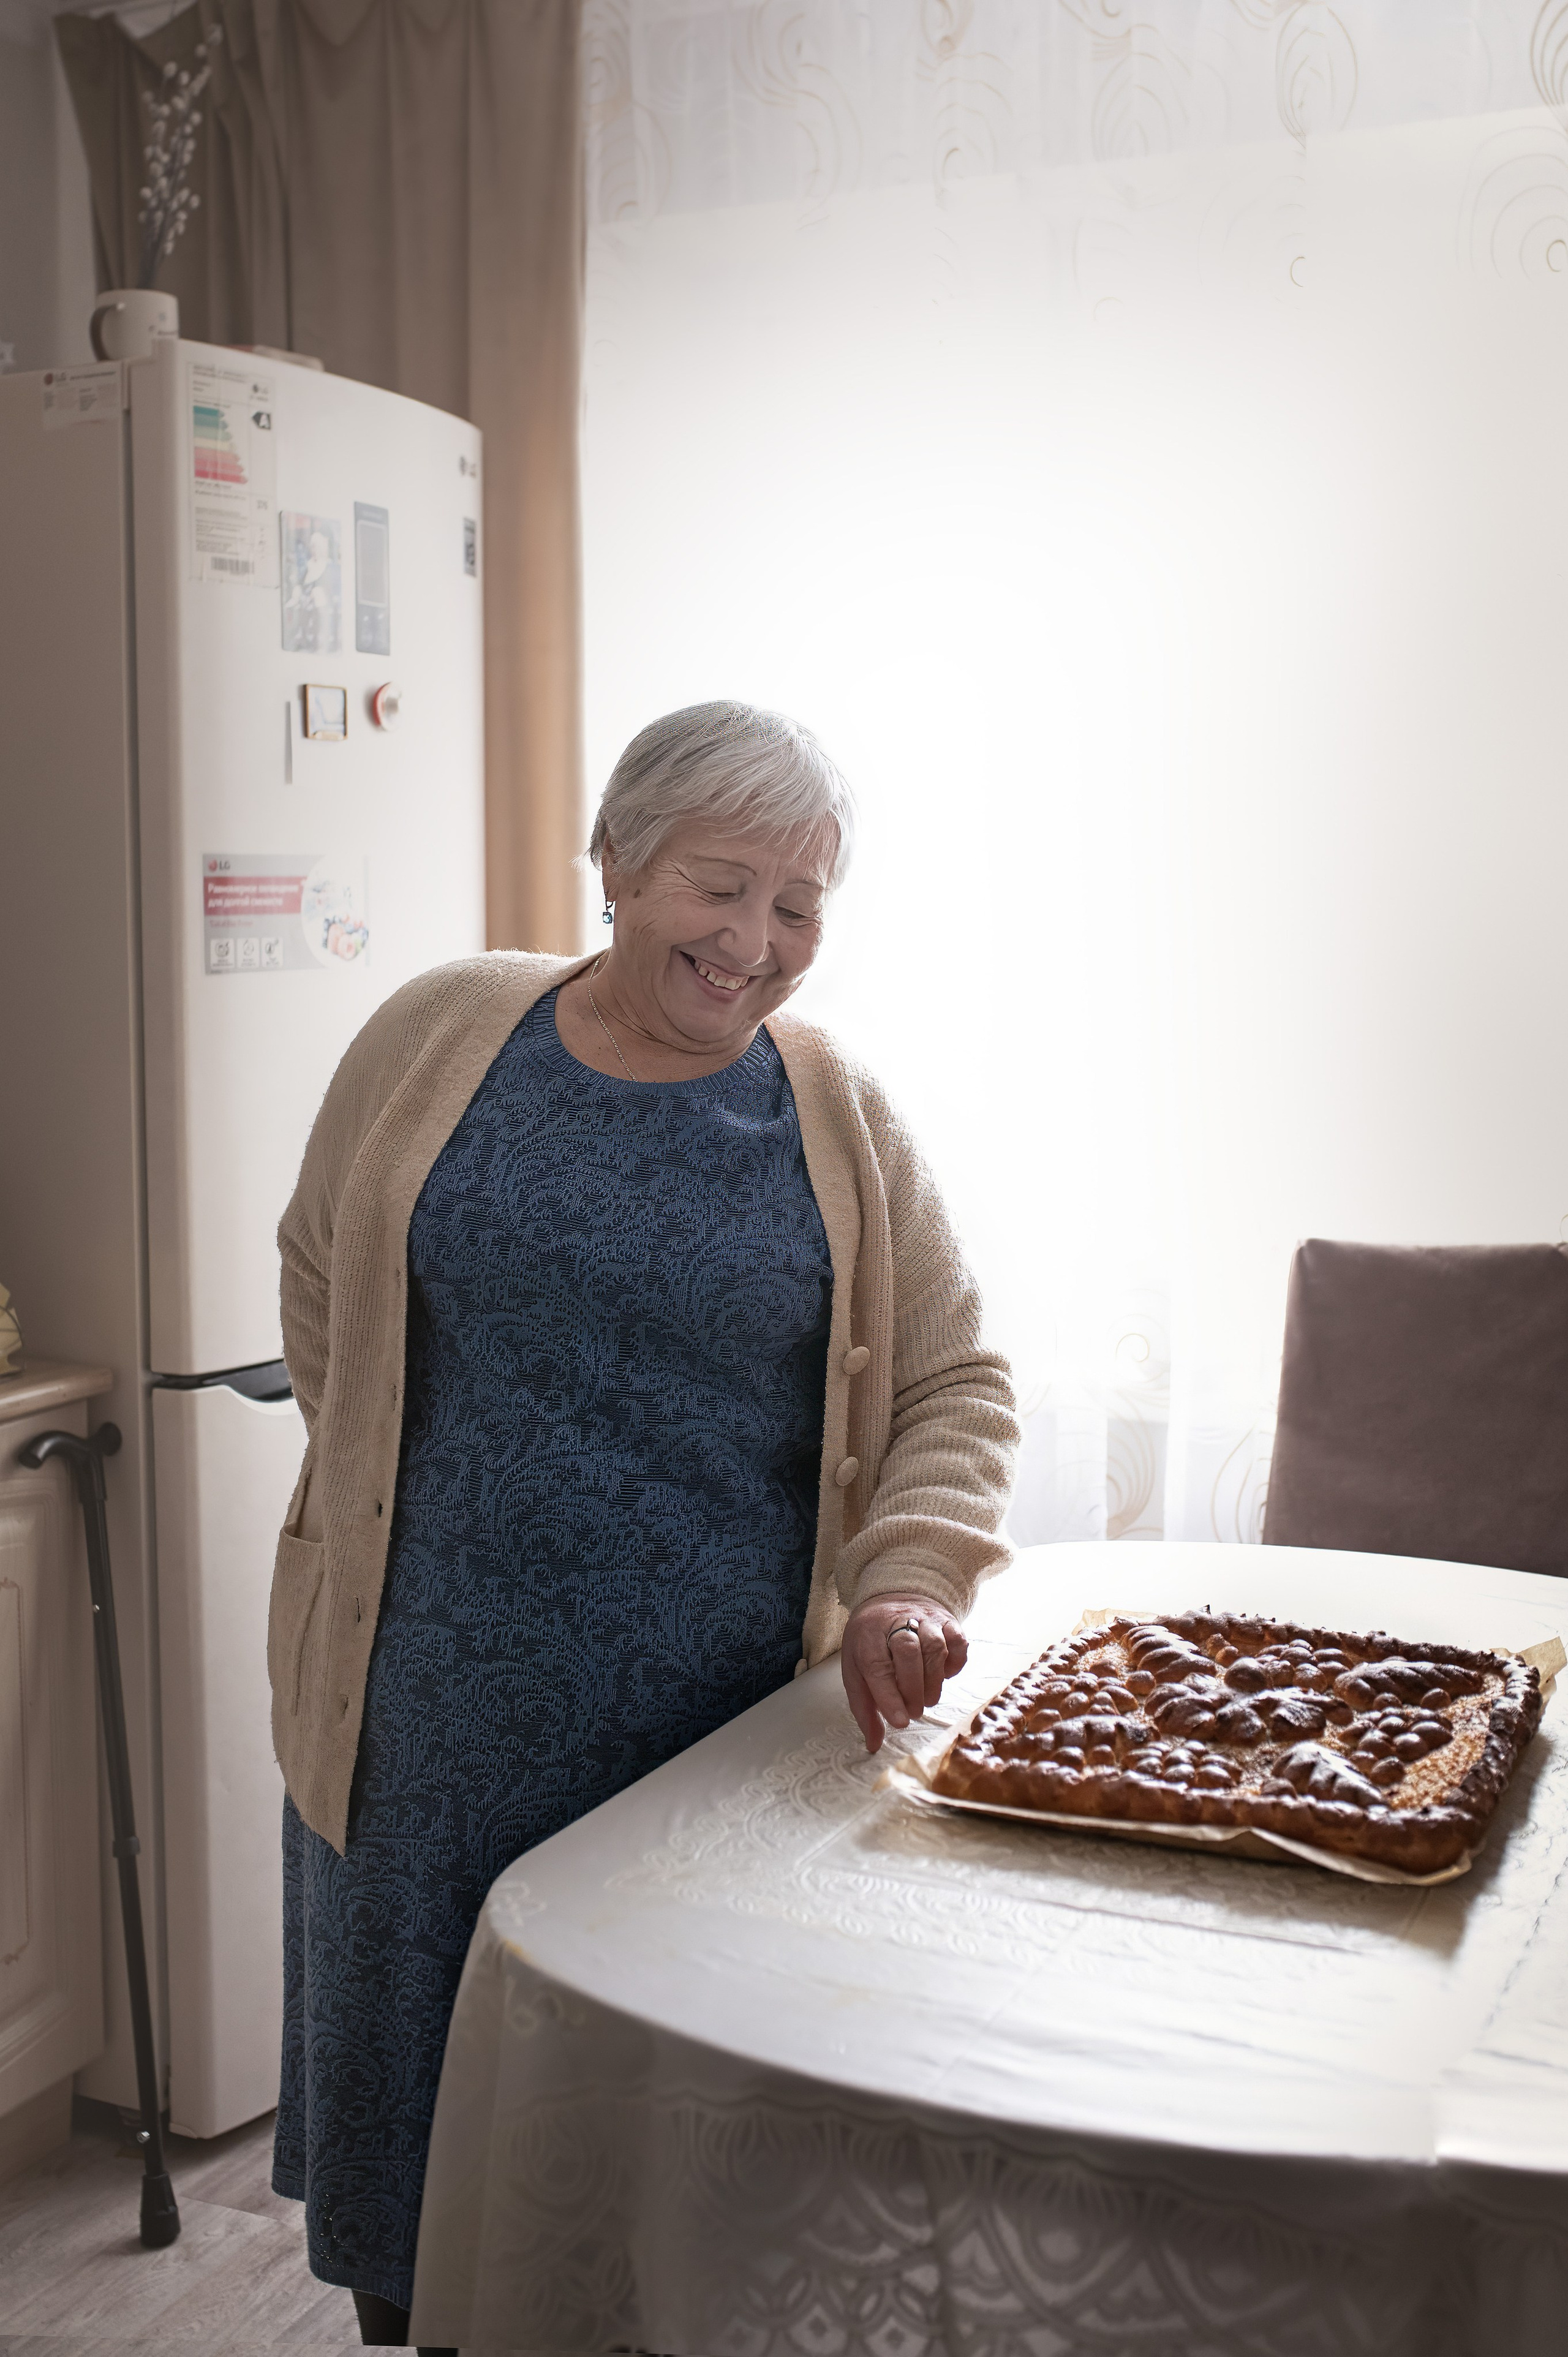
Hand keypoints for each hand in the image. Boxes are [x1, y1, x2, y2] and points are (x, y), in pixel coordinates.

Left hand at [841, 1593, 968, 1752]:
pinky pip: (958, 1641)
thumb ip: (864, 1708)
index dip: (889, 1695)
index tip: (899, 1721)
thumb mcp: (856, 1671)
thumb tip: (873, 1745)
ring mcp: (924, 1618)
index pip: (876, 1664)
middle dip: (913, 1689)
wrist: (890, 1600)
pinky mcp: (947, 1620)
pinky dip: (955, 1663)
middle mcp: (896, 1620)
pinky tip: (945, 1676)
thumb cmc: (871, 1643)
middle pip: (907, 1651)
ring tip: (927, 1700)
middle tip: (914, 1712)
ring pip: (934, 1646)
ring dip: (933, 1680)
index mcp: (867, 1634)